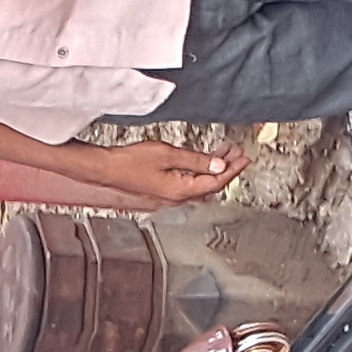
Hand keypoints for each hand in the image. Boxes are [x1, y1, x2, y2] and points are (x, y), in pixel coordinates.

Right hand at [80, 136, 245, 204]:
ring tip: (223, 154)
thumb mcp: (168, 155)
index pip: (216, 181)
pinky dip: (201, 171)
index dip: (233, 169)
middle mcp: (178, 197)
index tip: (244, 158)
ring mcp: (170, 195)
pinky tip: (202, 162)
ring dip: (213, 169)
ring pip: (201, 184)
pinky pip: (190, 183)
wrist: (107, 168)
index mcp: (181, 190)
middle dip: (226, 168)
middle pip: (211, 184)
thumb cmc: (131, 162)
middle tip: (237, 154)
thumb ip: (195, 161)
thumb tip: (218, 166)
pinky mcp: (164, 190)